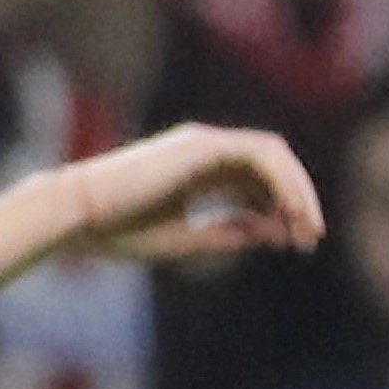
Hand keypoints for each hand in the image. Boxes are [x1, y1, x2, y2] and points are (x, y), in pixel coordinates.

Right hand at [50, 122, 327, 263]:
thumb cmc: (115, 231)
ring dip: (296, 191)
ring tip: (307, 227)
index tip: (294, 244)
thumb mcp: (182, 239)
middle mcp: (205, 151)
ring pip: (272, 157)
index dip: (279, 212)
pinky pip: (260, 155)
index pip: (253, 184)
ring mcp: (205, 143)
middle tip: (311, 238)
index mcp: (195, 173)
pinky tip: (291, 210)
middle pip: (269, 168)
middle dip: (296, 201)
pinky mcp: (203, 144)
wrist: (77, 214)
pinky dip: (281, 181)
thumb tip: (272, 233)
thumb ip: (226, 234)